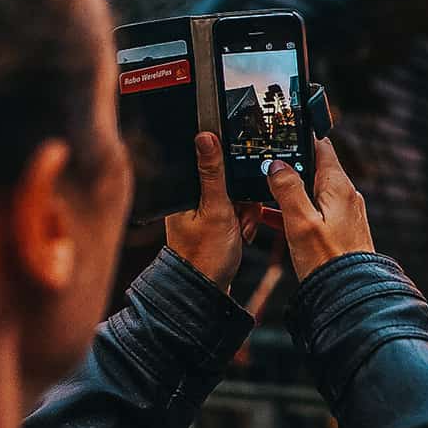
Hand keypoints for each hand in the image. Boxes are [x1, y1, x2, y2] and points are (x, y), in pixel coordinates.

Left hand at [165, 133, 262, 292]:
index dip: (231, 169)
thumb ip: (213, 173)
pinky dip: (242, 219)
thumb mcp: (216, 209)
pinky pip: (235, 209)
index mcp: (183, 191)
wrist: (207, 291)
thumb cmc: (205, 257)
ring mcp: (201, 210)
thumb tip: (205, 136)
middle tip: (240, 215)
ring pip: (234, 194)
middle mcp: (190, 197)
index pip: (210, 161)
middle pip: (226, 177)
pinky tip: (241, 233)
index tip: (240, 185)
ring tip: (240, 228)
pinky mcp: (212, 221)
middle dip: (242, 195)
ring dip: (245, 209)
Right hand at [263, 137, 373, 278]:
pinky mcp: (338, 229)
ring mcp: (343, 212)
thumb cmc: (328, 262)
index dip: (300, 137)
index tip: (280, 133)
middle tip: (263, 162)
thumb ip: (288, 190)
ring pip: (311, 190)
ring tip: (261, 190)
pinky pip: (313, 210)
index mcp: (338, 186)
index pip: (321, 146)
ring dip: (288, 189)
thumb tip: (276, 165)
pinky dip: (294, 209)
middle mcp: (344, 195)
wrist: (349, 294)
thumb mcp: (301, 222)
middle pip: (314, 167)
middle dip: (289, 164)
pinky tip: (272, 216)